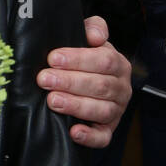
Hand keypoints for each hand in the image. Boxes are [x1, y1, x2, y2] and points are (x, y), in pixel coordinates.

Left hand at [38, 15, 131, 148]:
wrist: (86, 79)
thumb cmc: (83, 58)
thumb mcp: (88, 38)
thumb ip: (93, 28)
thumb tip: (94, 35)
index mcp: (117, 64)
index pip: (105, 60)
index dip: (79, 59)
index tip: (53, 58)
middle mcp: (121, 88)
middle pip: (101, 86)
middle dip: (70, 82)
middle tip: (44, 79)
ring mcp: (116, 110)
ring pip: (102, 110)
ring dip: (76, 105)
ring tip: (53, 100)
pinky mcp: (107, 130)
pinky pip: (103, 137)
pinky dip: (90, 137)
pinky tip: (74, 131)